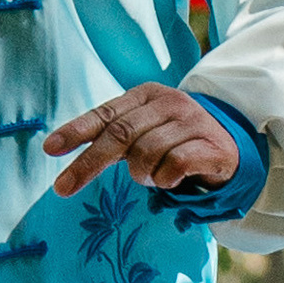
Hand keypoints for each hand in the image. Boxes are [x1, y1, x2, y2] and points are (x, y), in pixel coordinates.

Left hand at [45, 84, 239, 197]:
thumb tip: (60, 147)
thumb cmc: (177, 139)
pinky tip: (170, 180)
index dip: (75, 131)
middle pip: (119, 135)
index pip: (104, 114)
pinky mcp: (212, 146)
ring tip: (151, 177)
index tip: (49, 149)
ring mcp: (192, 122)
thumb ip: (113, 135)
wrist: (233, 146)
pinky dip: (164, 179)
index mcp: (145, 95)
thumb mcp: (145, 130)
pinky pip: (173, 165)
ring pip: (145, 153)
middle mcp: (168, 103)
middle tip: (62, 188)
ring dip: (140, 175)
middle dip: (88, 163)